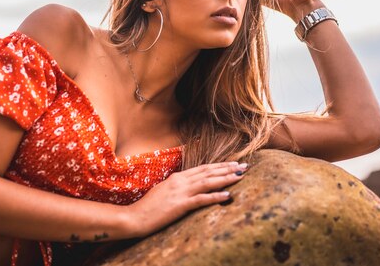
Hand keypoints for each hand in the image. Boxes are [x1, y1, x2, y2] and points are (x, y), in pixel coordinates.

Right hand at [124, 161, 246, 237]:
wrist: (135, 216)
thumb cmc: (149, 206)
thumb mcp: (165, 191)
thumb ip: (178, 186)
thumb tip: (190, 185)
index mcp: (178, 177)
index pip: (203, 168)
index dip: (220, 165)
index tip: (234, 164)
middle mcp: (181, 181)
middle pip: (208, 172)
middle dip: (227, 169)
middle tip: (244, 166)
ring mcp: (180, 192)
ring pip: (208, 182)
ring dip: (225, 179)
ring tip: (240, 176)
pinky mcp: (180, 205)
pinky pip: (201, 199)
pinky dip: (216, 196)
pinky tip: (228, 195)